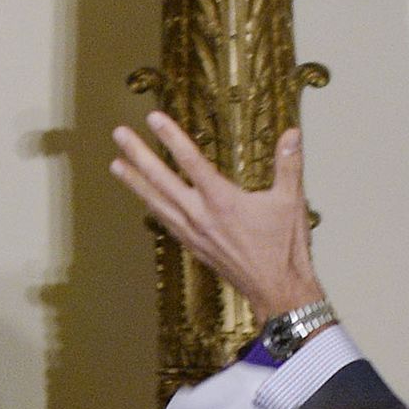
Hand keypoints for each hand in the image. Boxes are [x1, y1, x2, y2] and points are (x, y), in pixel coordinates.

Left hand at [109, 113, 325, 317]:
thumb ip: (289, 165)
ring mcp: (193, 232)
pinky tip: (142, 199)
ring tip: (115, 164)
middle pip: (161, 179)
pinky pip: (165, 221)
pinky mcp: (193, 246)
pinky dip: (151, 206)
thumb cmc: (285, 248)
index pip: (191, 161)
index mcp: (222, 201)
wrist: (277, 291)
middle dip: (138, 154)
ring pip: (156, 202)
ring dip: (134, 182)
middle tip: (119, 134)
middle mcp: (201, 215)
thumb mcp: (291, 202)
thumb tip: (293, 134)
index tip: (153, 117)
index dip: (171, 137)